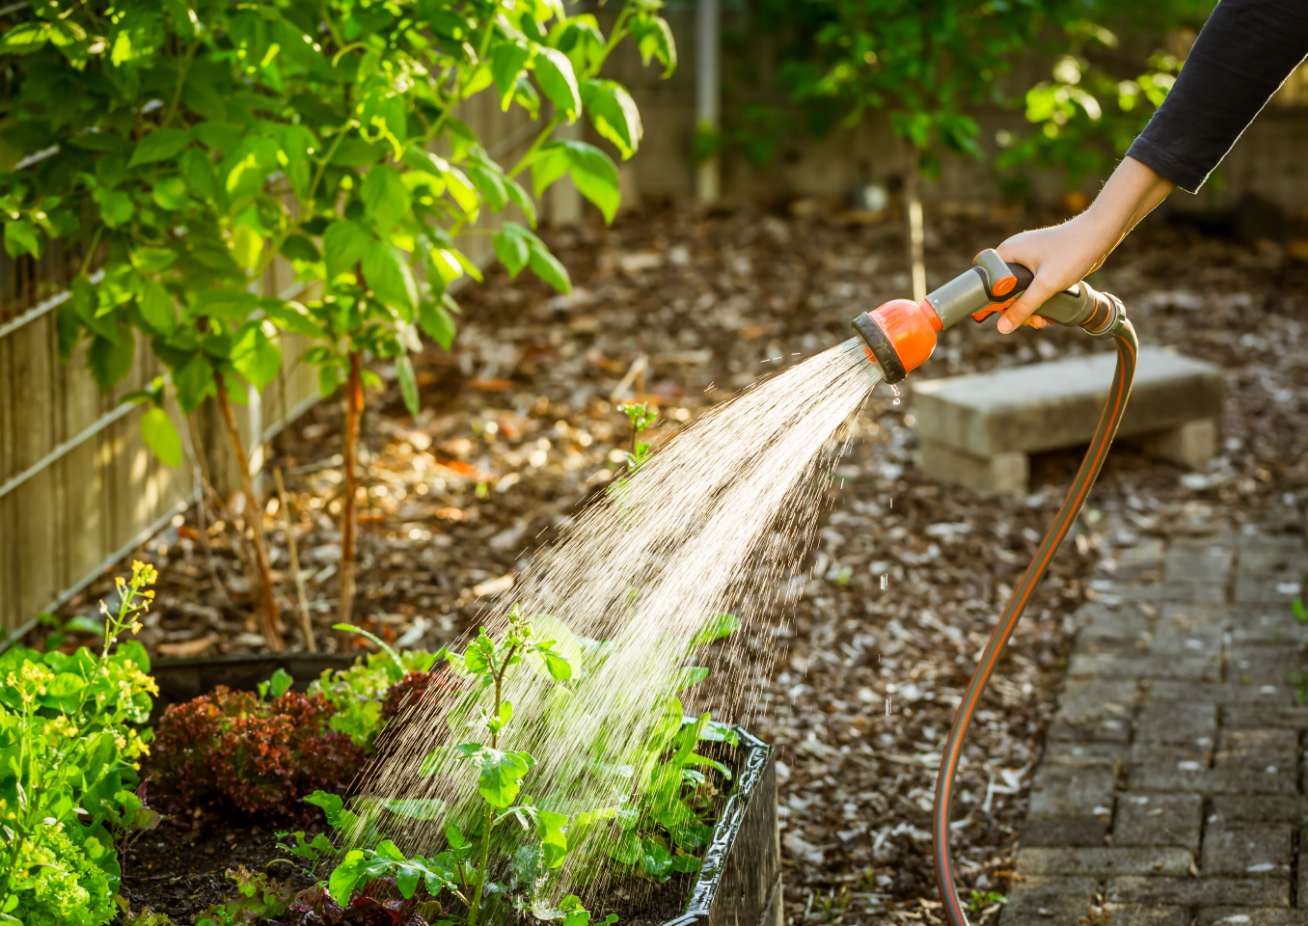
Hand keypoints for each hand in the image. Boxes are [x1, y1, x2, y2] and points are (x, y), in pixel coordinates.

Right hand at [994, 212, 1114, 333]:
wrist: (1100, 234)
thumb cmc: (1072, 252)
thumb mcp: (1045, 285)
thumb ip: (1023, 307)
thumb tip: (1002, 328)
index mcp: (1007, 252)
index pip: (986, 281)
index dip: (993, 302)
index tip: (1008, 314)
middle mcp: (1015, 253)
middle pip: (1004, 290)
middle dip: (1017, 309)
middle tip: (1032, 321)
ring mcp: (1029, 258)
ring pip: (1021, 290)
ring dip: (1030, 307)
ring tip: (1043, 319)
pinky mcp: (1043, 263)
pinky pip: (1034, 286)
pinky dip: (1040, 299)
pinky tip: (1051, 309)